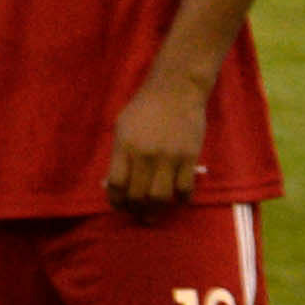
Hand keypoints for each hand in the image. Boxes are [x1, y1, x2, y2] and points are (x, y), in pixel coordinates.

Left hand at [105, 72, 210, 212]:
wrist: (176, 91)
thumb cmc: (144, 108)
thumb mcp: (122, 128)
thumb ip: (120, 154)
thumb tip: (118, 181)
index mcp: (124, 147)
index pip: (116, 184)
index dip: (115, 200)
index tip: (118, 205)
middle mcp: (145, 156)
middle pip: (138, 195)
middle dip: (135, 209)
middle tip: (137, 213)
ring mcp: (169, 158)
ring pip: (161, 197)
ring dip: (156, 210)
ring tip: (153, 213)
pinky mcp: (190, 158)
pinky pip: (185, 188)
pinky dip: (181, 199)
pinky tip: (177, 199)